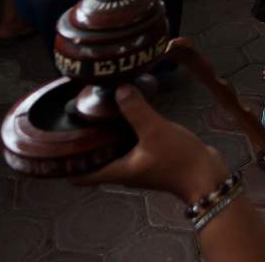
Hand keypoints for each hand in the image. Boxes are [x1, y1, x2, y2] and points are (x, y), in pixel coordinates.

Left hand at [77, 86, 226, 202]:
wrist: (208, 176)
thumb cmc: (179, 160)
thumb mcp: (155, 130)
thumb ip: (136, 109)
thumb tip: (120, 89)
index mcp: (117, 171)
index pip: (80, 176)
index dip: (65, 165)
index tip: (57, 144)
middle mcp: (124, 171)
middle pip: (95, 161)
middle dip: (85, 143)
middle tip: (77, 119)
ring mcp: (139, 166)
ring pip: (113, 151)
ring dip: (107, 136)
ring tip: (102, 112)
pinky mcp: (153, 159)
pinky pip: (132, 146)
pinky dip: (127, 133)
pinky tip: (133, 114)